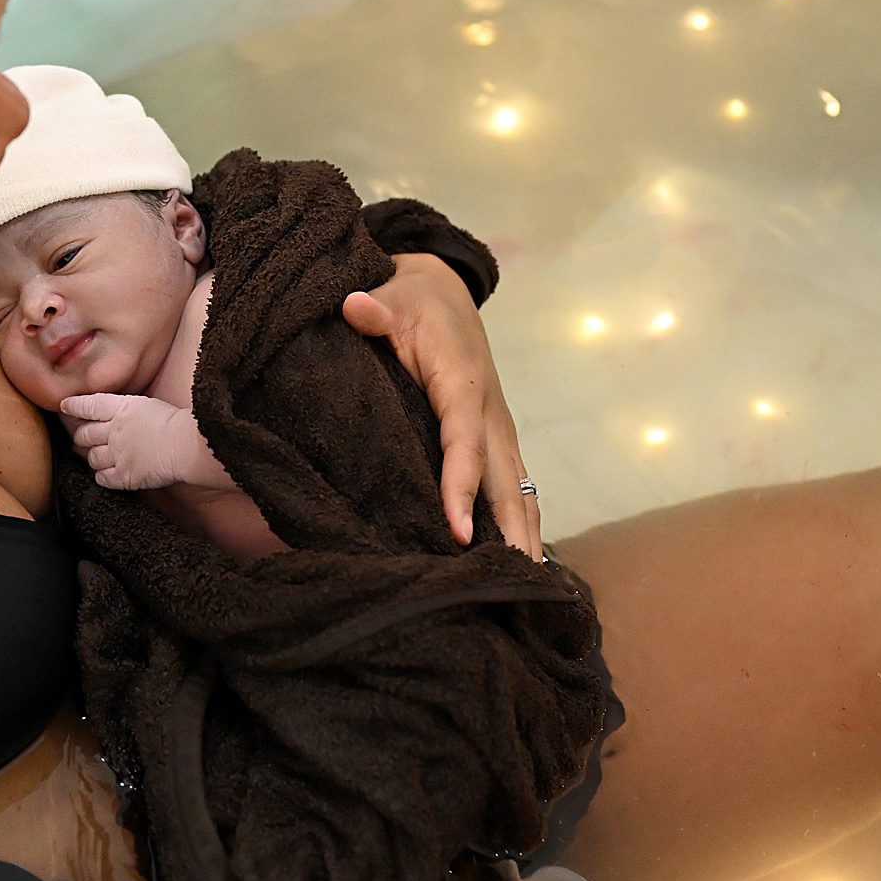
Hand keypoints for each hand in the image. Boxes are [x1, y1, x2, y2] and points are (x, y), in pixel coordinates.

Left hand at [59, 393, 225, 491]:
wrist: (186, 445)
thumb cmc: (176, 423)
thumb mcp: (149, 406)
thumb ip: (130, 410)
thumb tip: (122, 414)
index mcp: (121, 409)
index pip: (90, 405)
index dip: (75, 406)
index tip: (64, 406)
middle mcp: (114, 431)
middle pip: (85, 434)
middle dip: (80, 436)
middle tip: (80, 438)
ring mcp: (117, 454)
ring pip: (92, 458)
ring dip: (92, 458)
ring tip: (97, 458)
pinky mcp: (124, 476)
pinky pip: (103, 478)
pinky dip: (102, 477)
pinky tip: (107, 476)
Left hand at [341, 254, 541, 562]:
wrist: (443, 291)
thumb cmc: (412, 300)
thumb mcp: (390, 294)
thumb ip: (373, 307)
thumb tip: (354, 306)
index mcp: (462, 383)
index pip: (464, 444)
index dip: (461, 487)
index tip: (456, 532)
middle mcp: (490, 412)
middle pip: (506, 480)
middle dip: (511, 531)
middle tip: (511, 584)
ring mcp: (499, 427)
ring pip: (519, 489)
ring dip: (524, 535)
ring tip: (526, 590)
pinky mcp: (497, 438)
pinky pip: (513, 486)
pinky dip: (521, 523)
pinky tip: (519, 564)